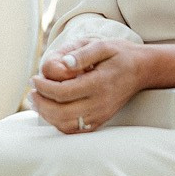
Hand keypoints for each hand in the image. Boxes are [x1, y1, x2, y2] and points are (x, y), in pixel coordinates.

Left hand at [30, 39, 146, 133]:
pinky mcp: (100, 121)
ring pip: (66, 125)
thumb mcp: (102, 45)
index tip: (34, 79)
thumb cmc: (119, 54)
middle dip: (41, 103)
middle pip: (61, 113)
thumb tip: (64, 63)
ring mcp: (101, 115)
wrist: (142, 70)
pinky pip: (74, 130)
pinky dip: (58, 123)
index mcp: (99, 84)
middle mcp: (100, 103)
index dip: (43, 87)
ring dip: (46, 115)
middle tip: (32, 92)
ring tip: (37, 101)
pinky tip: (50, 110)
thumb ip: (82, 54)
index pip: (63, 92)